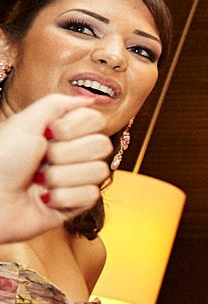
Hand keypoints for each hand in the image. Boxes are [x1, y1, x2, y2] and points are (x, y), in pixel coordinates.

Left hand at [0, 94, 114, 238]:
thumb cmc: (0, 161)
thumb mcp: (24, 123)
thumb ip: (57, 103)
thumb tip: (88, 99)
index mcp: (60, 132)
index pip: (95, 120)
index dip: (74, 127)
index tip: (49, 133)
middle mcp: (71, 153)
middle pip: (102, 145)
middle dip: (66, 154)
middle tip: (41, 160)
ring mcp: (76, 179)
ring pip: (98, 171)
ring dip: (61, 177)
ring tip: (38, 182)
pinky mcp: (77, 204)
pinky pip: (90, 195)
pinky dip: (63, 197)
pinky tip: (44, 199)